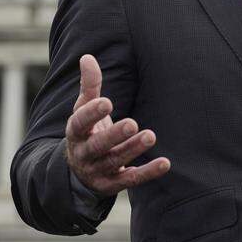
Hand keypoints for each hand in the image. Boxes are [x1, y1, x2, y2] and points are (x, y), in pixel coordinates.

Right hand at [65, 54, 169, 195]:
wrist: (79, 171)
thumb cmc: (87, 131)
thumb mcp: (83, 109)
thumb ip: (89, 86)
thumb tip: (88, 57)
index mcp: (75, 132)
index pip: (79, 122)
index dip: (91, 114)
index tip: (106, 102)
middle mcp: (84, 153)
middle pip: (98, 145)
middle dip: (114, 135)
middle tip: (133, 123)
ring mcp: (97, 170)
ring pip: (115, 161)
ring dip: (133, 149)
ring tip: (150, 135)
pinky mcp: (112, 184)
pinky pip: (130, 180)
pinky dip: (148, 172)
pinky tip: (165, 163)